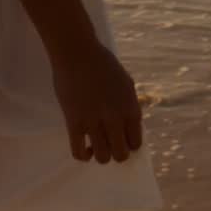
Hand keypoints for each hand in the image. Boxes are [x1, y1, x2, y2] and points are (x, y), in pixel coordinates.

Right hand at [49, 41, 143, 163]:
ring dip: (101, 155)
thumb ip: (129, 105)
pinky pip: (79, 151)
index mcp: (131, 109)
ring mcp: (94, 122)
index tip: (122, 140)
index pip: (136, 142)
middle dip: (117, 153)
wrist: (77, 53)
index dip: (129, 145)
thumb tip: (128, 126)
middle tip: (109, 144)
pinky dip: (83, 156)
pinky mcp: (74, 123)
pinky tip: (84, 148)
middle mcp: (115, 119)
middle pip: (121, 154)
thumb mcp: (126, 83)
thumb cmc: (103, 64)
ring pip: (102, 157)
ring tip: (95, 145)